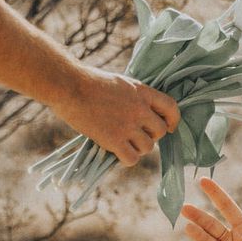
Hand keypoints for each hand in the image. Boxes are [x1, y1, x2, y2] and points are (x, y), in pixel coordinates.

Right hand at [53, 66, 179, 165]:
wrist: (68, 86)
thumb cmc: (89, 82)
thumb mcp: (120, 83)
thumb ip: (136, 98)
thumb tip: (146, 113)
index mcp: (142, 92)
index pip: (171, 108)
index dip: (173, 121)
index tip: (168, 127)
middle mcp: (139, 109)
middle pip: (160, 132)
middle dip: (151, 136)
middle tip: (135, 135)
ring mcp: (127, 125)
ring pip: (148, 147)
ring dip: (138, 148)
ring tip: (123, 142)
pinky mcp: (114, 139)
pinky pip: (132, 158)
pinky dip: (126, 159)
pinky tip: (117, 152)